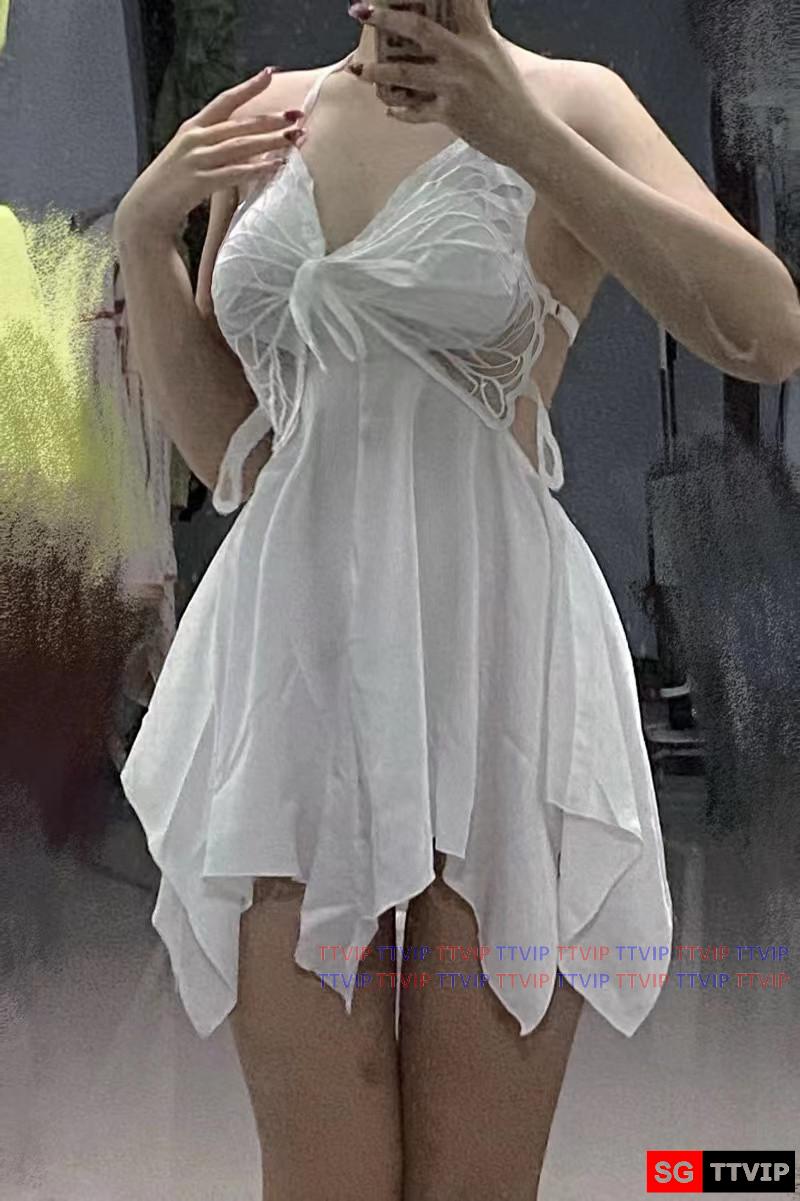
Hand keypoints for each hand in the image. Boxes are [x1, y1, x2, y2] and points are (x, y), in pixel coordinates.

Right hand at [113, 67, 305, 239]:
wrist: (145, 209)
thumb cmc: (171, 185)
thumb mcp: (188, 155)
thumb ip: (210, 145)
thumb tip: (241, 142)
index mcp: (192, 128)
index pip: (224, 101)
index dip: (247, 87)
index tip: (269, 74)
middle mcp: (194, 138)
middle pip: (239, 124)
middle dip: (271, 119)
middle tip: (297, 115)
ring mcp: (196, 159)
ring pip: (241, 146)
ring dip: (270, 142)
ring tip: (295, 139)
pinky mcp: (199, 182)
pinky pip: (234, 172)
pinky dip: (257, 169)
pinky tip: (276, 166)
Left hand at [347, 1, 541, 168]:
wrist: (527, 134)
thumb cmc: (511, 96)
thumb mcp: (495, 54)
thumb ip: (474, 32)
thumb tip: (458, 17)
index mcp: (479, 34)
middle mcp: (466, 54)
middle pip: (418, 28)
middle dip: (385, 17)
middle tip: (361, 11)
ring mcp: (456, 84)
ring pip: (406, 73)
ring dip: (379, 72)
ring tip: (362, 72)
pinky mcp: (451, 113)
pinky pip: (416, 110)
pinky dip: (401, 111)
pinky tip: (391, 109)